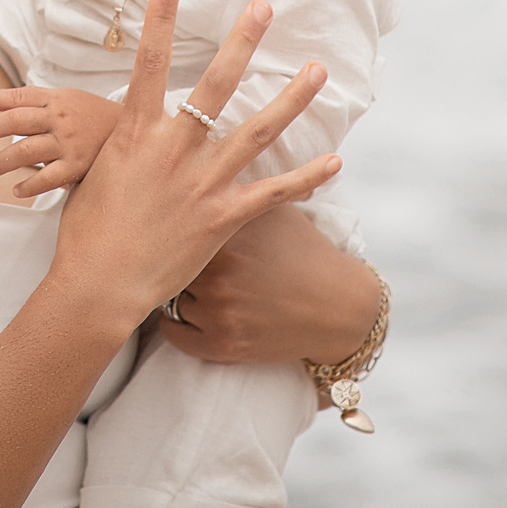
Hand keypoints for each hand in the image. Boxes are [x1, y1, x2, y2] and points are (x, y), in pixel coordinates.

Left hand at [0, 86, 122, 197]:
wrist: (135, 132)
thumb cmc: (95, 117)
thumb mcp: (70, 99)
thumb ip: (41, 103)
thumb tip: (5, 107)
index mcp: (56, 100)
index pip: (19, 96)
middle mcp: (60, 119)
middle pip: (16, 121)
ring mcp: (68, 142)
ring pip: (25, 151)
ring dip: (1, 162)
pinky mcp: (77, 166)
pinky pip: (46, 178)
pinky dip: (28, 186)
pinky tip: (16, 190)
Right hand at [47, 0, 341, 325]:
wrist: (97, 285)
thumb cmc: (86, 235)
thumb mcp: (95, 176)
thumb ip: (120, 148)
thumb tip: (126, 131)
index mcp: (135, 135)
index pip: (149, 65)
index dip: (160, 20)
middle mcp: (173, 151)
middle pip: (215, 85)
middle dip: (241, 42)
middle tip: (264, 7)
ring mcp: (202, 183)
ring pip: (256, 131)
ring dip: (290, 99)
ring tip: (317, 69)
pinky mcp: (222, 219)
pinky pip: (272, 192)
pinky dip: (305, 177)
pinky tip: (335, 160)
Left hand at [159, 203, 377, 367]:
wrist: (338, 306)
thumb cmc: (301, 250)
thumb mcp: (274, 208)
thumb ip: (235, 188)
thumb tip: (198, 161)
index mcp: (228, 232)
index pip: (173, 222)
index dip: (174, 223)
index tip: (171, 221)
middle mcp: (220, 273)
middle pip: (168, 260)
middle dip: (176, 258)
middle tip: (180, 255)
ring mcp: (220, 312)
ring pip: (168, 296)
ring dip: (179, 291)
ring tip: (199, 284)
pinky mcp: (222, 345)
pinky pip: (171, 332)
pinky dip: (175, 323)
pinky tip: (190, 310)